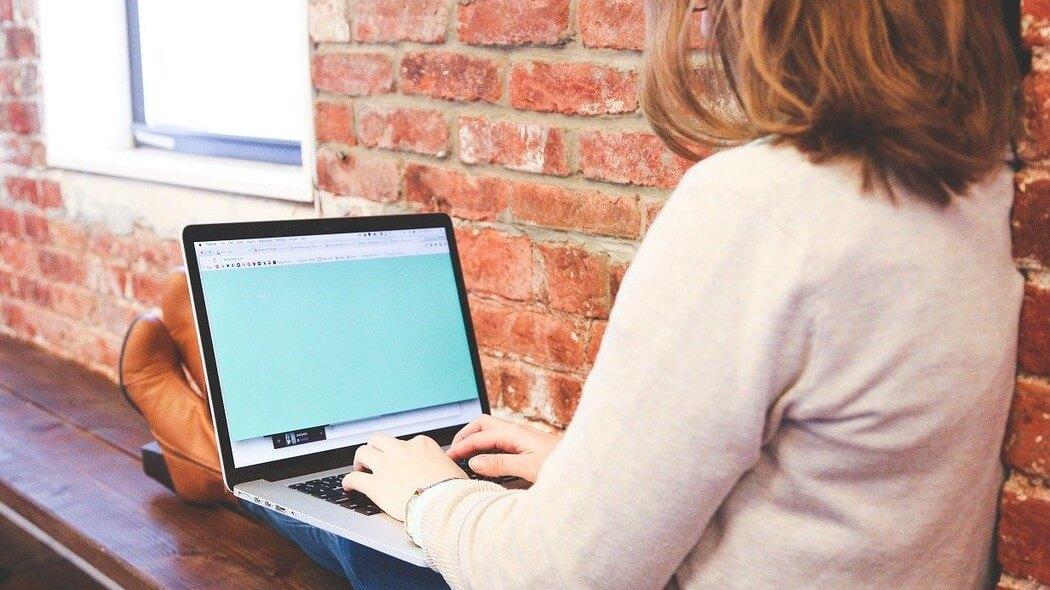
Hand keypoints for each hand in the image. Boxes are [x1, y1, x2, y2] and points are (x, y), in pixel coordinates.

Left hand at [342, 433, 466, 521]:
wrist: (445, 506)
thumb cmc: (454, 491)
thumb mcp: (453, 469)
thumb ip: (442, 465)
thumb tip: (445, 470)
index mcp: (422, 444)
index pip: (406, 442)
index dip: (401, 453)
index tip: (400, 461)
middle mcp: (401, 450)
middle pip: (379, 440)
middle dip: (374, 448)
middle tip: (373, 459)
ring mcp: (387, 466)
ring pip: (363, 452)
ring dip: (359, 460)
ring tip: (359, 469)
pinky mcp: (376, 486)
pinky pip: (354, 478)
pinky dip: (348, 481)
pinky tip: (348, 486)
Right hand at [445, 415, 561, 482]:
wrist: (582, 464)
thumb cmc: (560, 465)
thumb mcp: (528, 467)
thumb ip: (500, 464)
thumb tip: (474, 462)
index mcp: (514, 433)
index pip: (479, 436)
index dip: (462, 446)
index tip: (450, 459)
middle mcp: (516, 432)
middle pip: (483, 425)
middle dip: (466, 435)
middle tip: (454, 452)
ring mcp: (521, 439)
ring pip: (491, 432)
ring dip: (476, 441)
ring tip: (465, 456)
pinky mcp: (526, 447)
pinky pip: (499, 442)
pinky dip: (486, 448)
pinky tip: (485, 461)